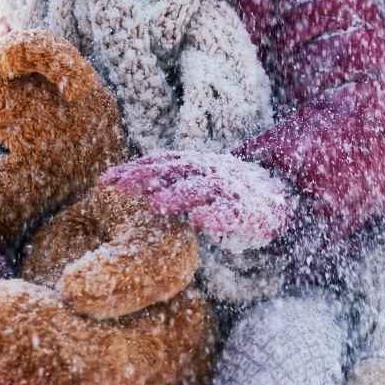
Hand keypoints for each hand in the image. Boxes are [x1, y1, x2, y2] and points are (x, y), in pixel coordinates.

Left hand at [101, 149, 293, 251]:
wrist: (280, 193)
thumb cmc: (226, 191)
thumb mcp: (195, 181)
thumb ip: (168, 182)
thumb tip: (125, 189)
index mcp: (193, 164)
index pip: (159, 163)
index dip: (132, 170)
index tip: (104, 182)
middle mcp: (209, 171)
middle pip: (174, 172)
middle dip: (146, 178)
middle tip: (121, 188)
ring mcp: (228, 189)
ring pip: (200, 190)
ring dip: (178, 195)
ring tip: (157, 204)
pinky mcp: (248, 210)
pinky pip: (231, 212)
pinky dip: (217, 216)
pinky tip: (201, 221)